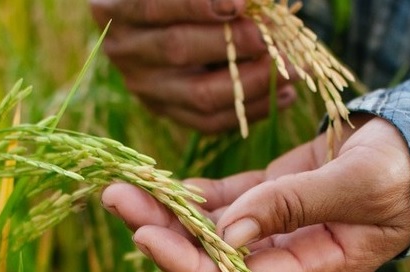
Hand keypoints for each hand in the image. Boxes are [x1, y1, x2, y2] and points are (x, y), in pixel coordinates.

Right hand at [89, 0, 296, 133]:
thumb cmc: (179, 1)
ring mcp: (143, 87)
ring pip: (200, 94)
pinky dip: (252, 110)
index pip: (154, 6)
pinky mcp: (166, 111)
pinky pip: (209, 121)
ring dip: (254, 83)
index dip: (197, 5)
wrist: (159, 22)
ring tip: (294, 69)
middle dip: (235, 44)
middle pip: (178, 50)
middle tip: (275, 38)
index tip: (240, 4)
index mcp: (115, 8)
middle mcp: (124, 50)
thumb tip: (250, 3)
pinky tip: (286, 95)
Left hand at [101, 116, 409, 271]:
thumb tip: (230, 232)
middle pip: (214, 256)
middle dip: (164, 232)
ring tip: (123, 188)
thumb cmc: (403, 171)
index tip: (146, 237)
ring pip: (213, 228)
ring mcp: (276, 227)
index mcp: (316, 267)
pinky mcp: (271, 198)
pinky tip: (163, 184)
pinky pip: (224, 202)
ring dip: (168, 210)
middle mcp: (288, 255)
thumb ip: (294, 206)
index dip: (191, 265)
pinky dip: (193, 195)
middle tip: (118, 200)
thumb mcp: (357, 186)